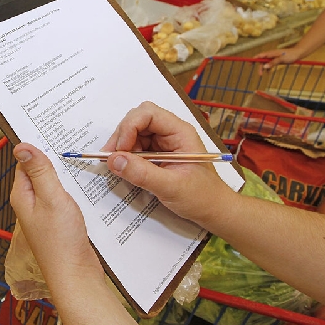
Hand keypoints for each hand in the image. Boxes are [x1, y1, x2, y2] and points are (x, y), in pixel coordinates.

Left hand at [10, 143, 102, 282]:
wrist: (76, 276)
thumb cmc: (61, 241)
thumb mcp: (51, 198)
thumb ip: (38, 171)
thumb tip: (21, 146)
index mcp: (22, 195)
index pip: (26, 162)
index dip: (40, 148)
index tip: (55, 133)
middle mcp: (31, 204)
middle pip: (41, 172)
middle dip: (56, 160)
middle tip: (73, 144)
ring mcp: (45, 214)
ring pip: (55, 185)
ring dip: (68, 176)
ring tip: (83, 162)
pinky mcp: (60, 222)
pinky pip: (65, 199)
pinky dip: (75, 191)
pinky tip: (89, 186)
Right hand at [101, 102, 235, 227]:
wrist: (213, 210)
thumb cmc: (201, 197)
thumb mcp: (171, 187)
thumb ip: (142, 174)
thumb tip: (114, 160)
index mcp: (180, 132)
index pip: (149, 114)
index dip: (130, 126)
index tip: (120, 149)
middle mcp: (171, 132)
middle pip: (138, 119)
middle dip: (122, 135)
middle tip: (111, 158)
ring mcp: (164, 143)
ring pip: (134, 132)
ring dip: (122, 146)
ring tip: (117, 165)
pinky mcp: (157, 154)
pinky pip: (136, 146)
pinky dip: (126, 156)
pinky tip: (124, 168)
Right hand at [255, 46, 303, 72]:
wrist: (298, 53)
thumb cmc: (290, 55)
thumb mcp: (282, 59)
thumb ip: (273, 63)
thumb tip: (264, 66)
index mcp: (271, 53)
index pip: (260, 55)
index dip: (254, 59)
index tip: (249, 63)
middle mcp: (271, 54)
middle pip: (262, 60)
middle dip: (260, 67)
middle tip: (260, 74)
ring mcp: (274, 57)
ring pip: (266, 63)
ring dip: (264, 68)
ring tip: (263, 74)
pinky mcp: (277, 59)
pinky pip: (270, 64)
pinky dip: (268, 68)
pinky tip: (268, 72)